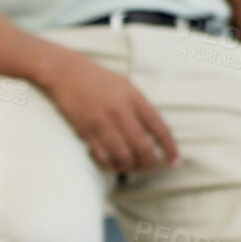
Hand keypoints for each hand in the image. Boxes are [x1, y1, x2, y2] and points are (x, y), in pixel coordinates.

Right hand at [32, 52, 179, 173]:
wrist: (66, 73)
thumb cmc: (98, 79)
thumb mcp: (126, 87)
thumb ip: (140, 108)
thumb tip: (153, 133)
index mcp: (135, 99)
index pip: (160, 129)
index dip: (170, 149)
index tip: (174, 162)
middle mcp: (120, 112)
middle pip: (142, 147)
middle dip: (150, 163)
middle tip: (151, 168)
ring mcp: (101, 123)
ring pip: (122, 156)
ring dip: (130, 167)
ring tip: (131, 168)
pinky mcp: (85, 131)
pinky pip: (102, 156)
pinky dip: (110, 165)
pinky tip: (113, 165)